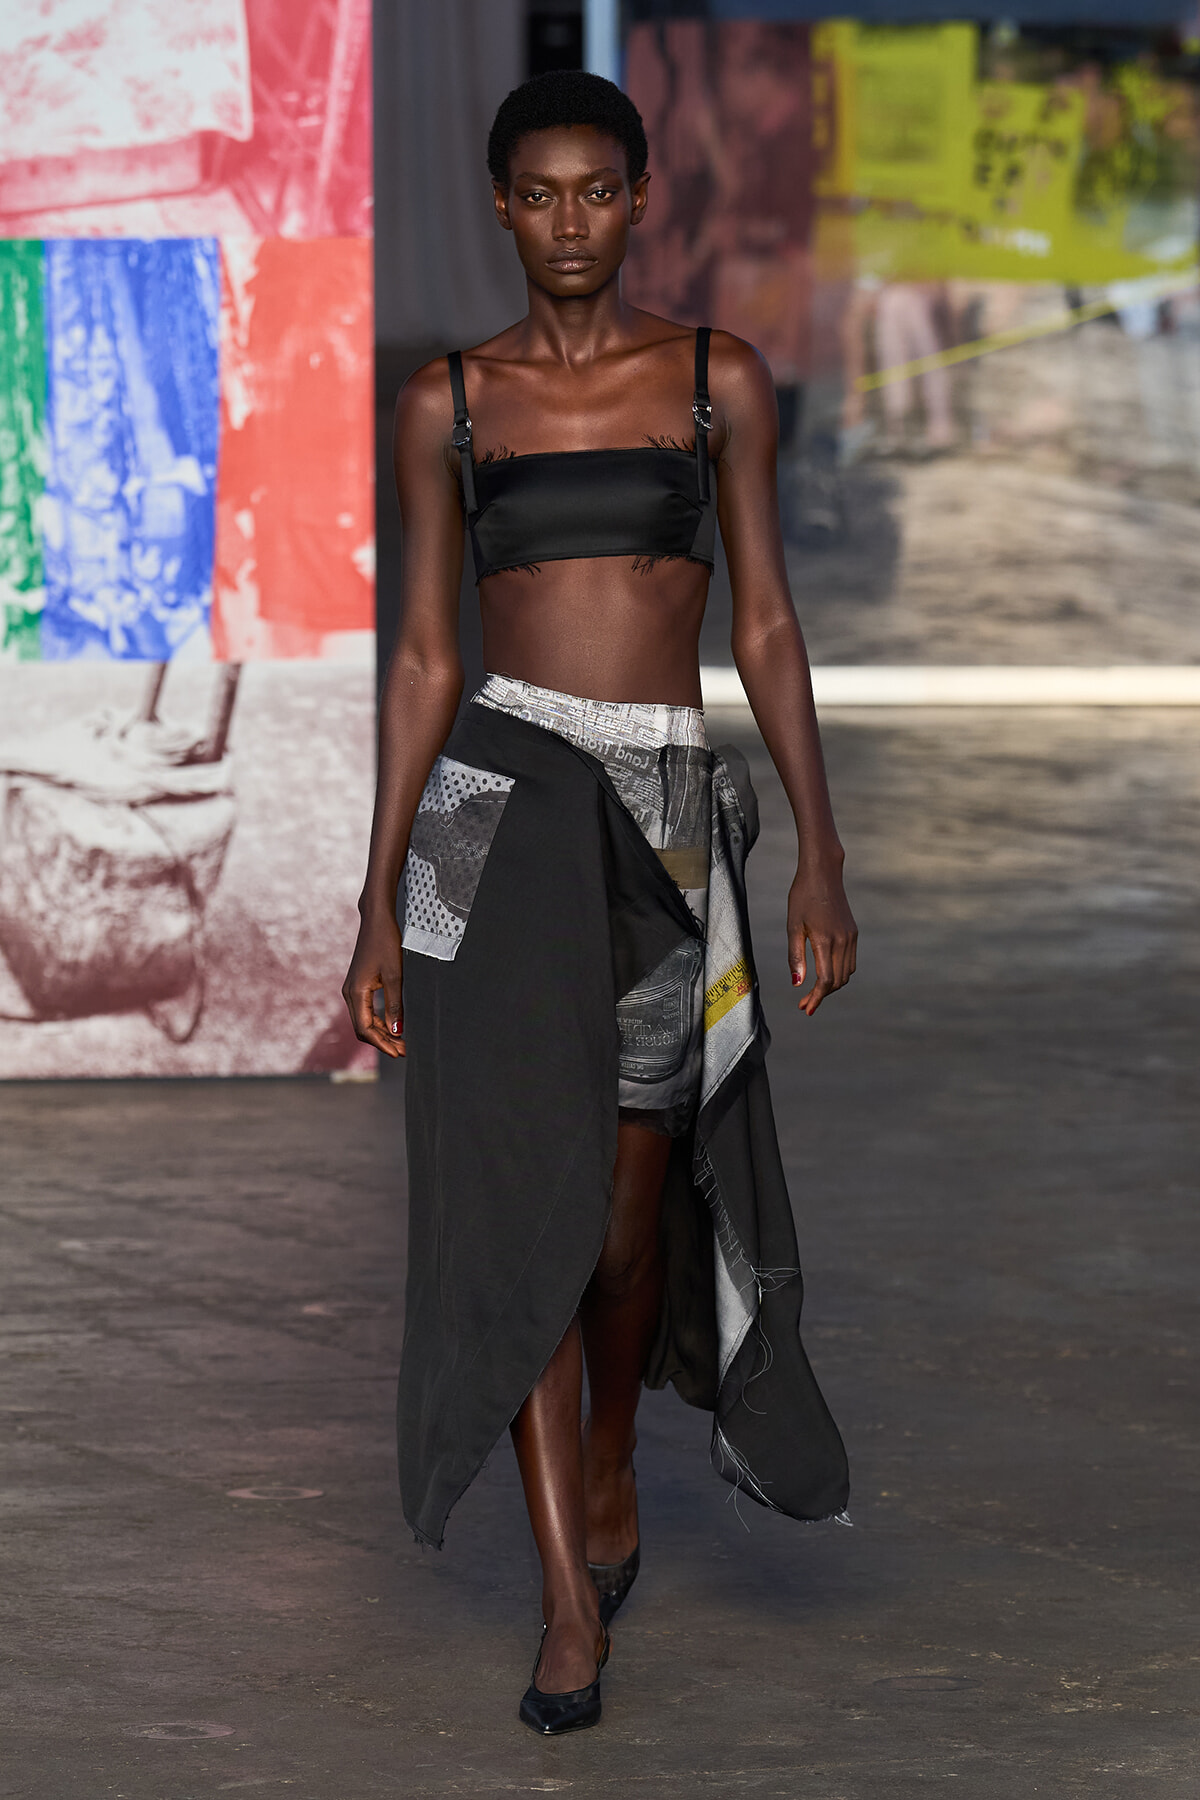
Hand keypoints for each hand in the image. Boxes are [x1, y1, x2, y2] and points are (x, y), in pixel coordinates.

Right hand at [342, 910, 404, 1057]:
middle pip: (363, 1028)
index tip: (399, 1053)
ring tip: (402, 1042)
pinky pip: (366, 1010)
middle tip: (405, 1050)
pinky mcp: (359, 985)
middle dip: (383, 1041)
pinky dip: (379, 1021)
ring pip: (364, 1021)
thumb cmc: (386, 942)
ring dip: (382, 1033)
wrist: (377, 920)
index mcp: (356, 992)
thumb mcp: (396, 975)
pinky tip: (394, 1026)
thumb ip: (396, 1005)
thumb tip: (397, 1031)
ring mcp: (353, 989)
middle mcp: (350, 993)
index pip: (364, 1029)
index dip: (382, 1044)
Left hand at [787, 859, 856, 1016]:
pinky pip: (850, 961)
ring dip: (832, 986)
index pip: (826, 980)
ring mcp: (851, 937)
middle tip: (804, 1003)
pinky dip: (839, 973)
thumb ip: (796, 956)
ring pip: (846, 974)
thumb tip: (797, 983)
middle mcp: (843, 941)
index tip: (805, 1009)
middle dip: (822, 995)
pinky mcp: (853, 932)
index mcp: (826, 941)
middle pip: (837, 981)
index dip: (816, 998)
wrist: (823, 873)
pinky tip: (825, 973)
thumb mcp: (793, 926)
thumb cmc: (802, 896)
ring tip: (813, 991)